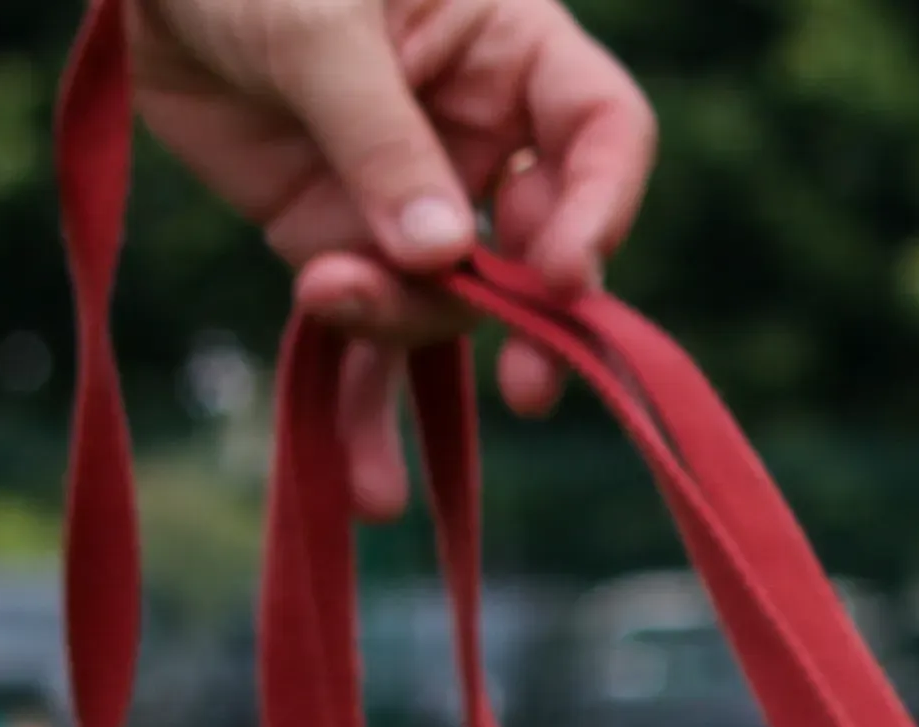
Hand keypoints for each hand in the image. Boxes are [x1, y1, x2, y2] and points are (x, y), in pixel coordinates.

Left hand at [129, 0, 659, 518]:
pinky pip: (368, 334)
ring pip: (450, 302)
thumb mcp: (318, 24)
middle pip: (540, 244)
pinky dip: (363, 411)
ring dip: (403, 326)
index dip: (599, 206)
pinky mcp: (339, 242)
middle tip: (526, 387)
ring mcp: (411, 198)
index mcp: (508, 50)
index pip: (600, 133)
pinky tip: (366, 487)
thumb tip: (436, 255)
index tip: (562, 274)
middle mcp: (480, 134)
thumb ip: (378, 135)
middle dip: (528, 317)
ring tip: (327, 298)